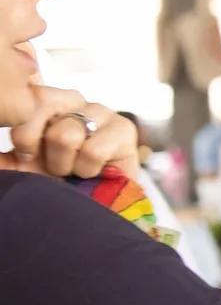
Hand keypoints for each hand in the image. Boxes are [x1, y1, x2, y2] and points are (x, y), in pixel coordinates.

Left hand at [0, 86, 140, 179]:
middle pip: (43, 108)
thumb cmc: (53, 183)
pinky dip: (87, 169)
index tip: (28, 155)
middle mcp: (73, 101)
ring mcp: (100, 112)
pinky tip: (93, 172)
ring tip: (73, 170)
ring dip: (66, 163)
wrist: (87, 208)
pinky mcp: (124, 129)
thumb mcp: (17, 166)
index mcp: (46, 102)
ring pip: (67, 134)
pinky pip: (93, 150)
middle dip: (42, 149)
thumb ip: (0, 156)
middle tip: (53, 165)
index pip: (28, 96)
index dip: (24, 133)